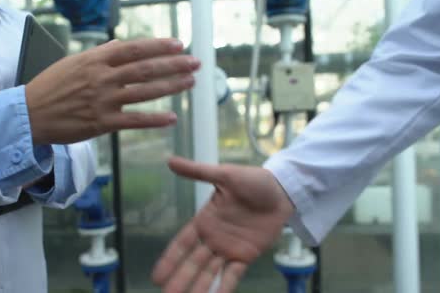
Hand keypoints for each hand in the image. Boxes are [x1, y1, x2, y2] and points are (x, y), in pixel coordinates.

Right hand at [25, 38, 198, 144]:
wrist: (29, 114)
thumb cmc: (50, 87)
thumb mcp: (73, 62)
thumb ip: (99, 55)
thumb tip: (120, 46)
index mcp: (95, 60)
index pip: (134, 49)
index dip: (158, 46)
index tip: (179, 44)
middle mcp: (102, 77)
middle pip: (145, 68)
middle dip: (173, 64)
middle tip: (195, 63)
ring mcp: (103, 100)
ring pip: (144, 92)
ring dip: (170, 86)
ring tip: (190, 82)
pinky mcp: (101, 123)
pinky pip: (133, 120)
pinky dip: (154, 119)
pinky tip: (171, 117)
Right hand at [152, 157, 295, 292]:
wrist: (282, 190)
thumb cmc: (253, 181)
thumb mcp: (224, 175)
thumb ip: (197, 172)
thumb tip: (170, 160)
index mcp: (205, 220)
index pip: (182, 244)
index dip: (170, 260)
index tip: (157, 276)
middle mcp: (213, 238)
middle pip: (193, 263)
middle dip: (180, 279)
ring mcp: (229, 249)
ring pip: (209, 272)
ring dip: (197, 287)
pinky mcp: (246, 256)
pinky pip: (232, 275)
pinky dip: (223, 288)